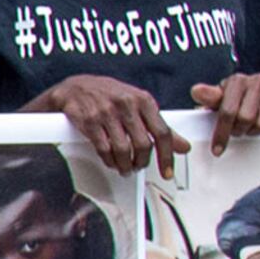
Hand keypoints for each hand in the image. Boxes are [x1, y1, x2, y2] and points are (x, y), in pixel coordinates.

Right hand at [34, 74, 183, 173]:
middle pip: (143, 144)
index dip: (167, 156)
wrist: (77, 87)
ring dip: (125, 165)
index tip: (167, 171)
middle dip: (141, 162)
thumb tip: (182, 146)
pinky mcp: (90, 122)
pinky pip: (104, 149)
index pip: (162, 132)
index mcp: (143, 100)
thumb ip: (160, 126)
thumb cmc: (110, 95)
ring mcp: (107, 113)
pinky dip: (109, 160)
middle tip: (139, 166)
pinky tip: (111, 160)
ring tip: (125, 167)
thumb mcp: (139, 104)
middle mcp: (127, 105)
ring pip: (123, 150)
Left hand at [192, 72, 259, 148]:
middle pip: (245, 119)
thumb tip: (197, 91)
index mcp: (237, 80)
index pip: (228, 111)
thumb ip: (208, 97)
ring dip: (251, 131)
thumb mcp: (218, 98)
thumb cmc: (234, 98)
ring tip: (248, 125)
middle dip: (237, 130)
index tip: (217, 149)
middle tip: (235, 129)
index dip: (221, 133)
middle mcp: (257, 81)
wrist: (258, 94)